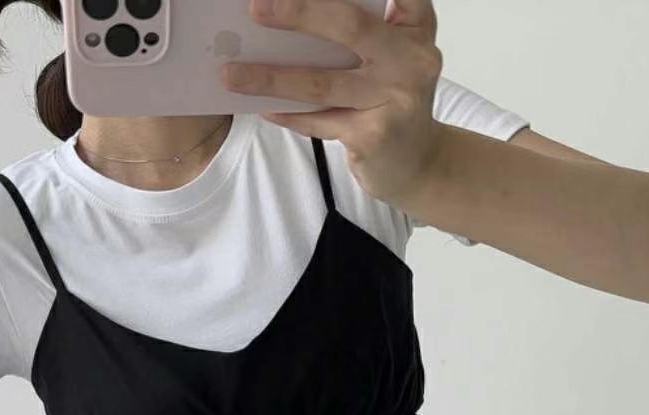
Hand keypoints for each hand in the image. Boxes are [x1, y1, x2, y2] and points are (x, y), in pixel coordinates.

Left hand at [221, 0, 443, 208]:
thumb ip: (357, 32)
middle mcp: (412, 58)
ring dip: (270, 78)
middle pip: (349, 26)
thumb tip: (286, 17)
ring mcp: (395, 99)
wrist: (417, 164)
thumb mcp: (388, 57)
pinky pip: (320, 121)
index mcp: (414, 27)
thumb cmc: (392, 101)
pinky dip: (289, 115)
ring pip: (322, 83)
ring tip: (231, 73)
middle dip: (298, 13)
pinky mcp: (375, 136)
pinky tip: (263, 108)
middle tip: (255, 9)